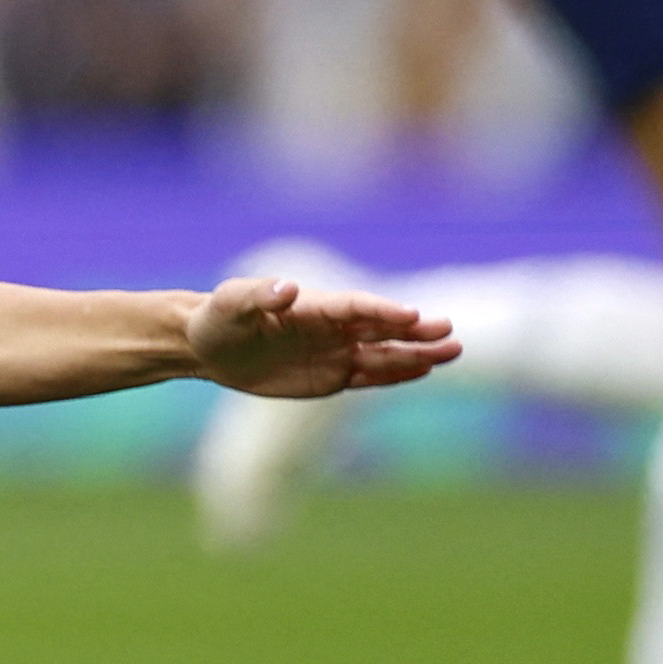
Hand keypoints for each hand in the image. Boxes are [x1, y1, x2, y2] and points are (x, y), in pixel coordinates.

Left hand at [185, 275, 458, 401]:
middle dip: (414, 330)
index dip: (382, 311)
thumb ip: (258, 295)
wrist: (209, 346)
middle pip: (381, 327)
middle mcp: (332, 327)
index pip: (355, 307)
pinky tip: (424, 370)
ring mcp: (336, 351)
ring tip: (453, 351)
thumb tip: (288, 287)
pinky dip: (397, 373)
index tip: (412, 315)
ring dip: (417, 353)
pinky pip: (371, 376)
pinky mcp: (333, 376)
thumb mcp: (231, 304)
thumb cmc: (219, 318)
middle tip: (449, 331)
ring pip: (385, 352)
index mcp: (313, 305)